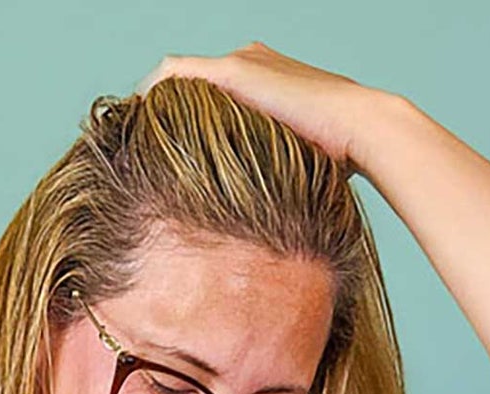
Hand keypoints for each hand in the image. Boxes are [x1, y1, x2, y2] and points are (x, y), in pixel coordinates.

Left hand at [134, 41, 372, 171]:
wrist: (363, 129)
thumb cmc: (342, 161)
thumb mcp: (295, 169)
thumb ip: (269, 181)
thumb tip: (257, 236)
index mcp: (265, 84)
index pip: (210, 97)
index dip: (182, 124)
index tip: (159, 157)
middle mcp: (251, 62)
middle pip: (189, 85)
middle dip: (161, 116)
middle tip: (132, 149)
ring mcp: (242, 62)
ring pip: (177, 76)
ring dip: (150, 105)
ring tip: (127, 138)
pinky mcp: (234, 69)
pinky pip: (173, 73)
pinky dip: (150, 93)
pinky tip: (133, 120)